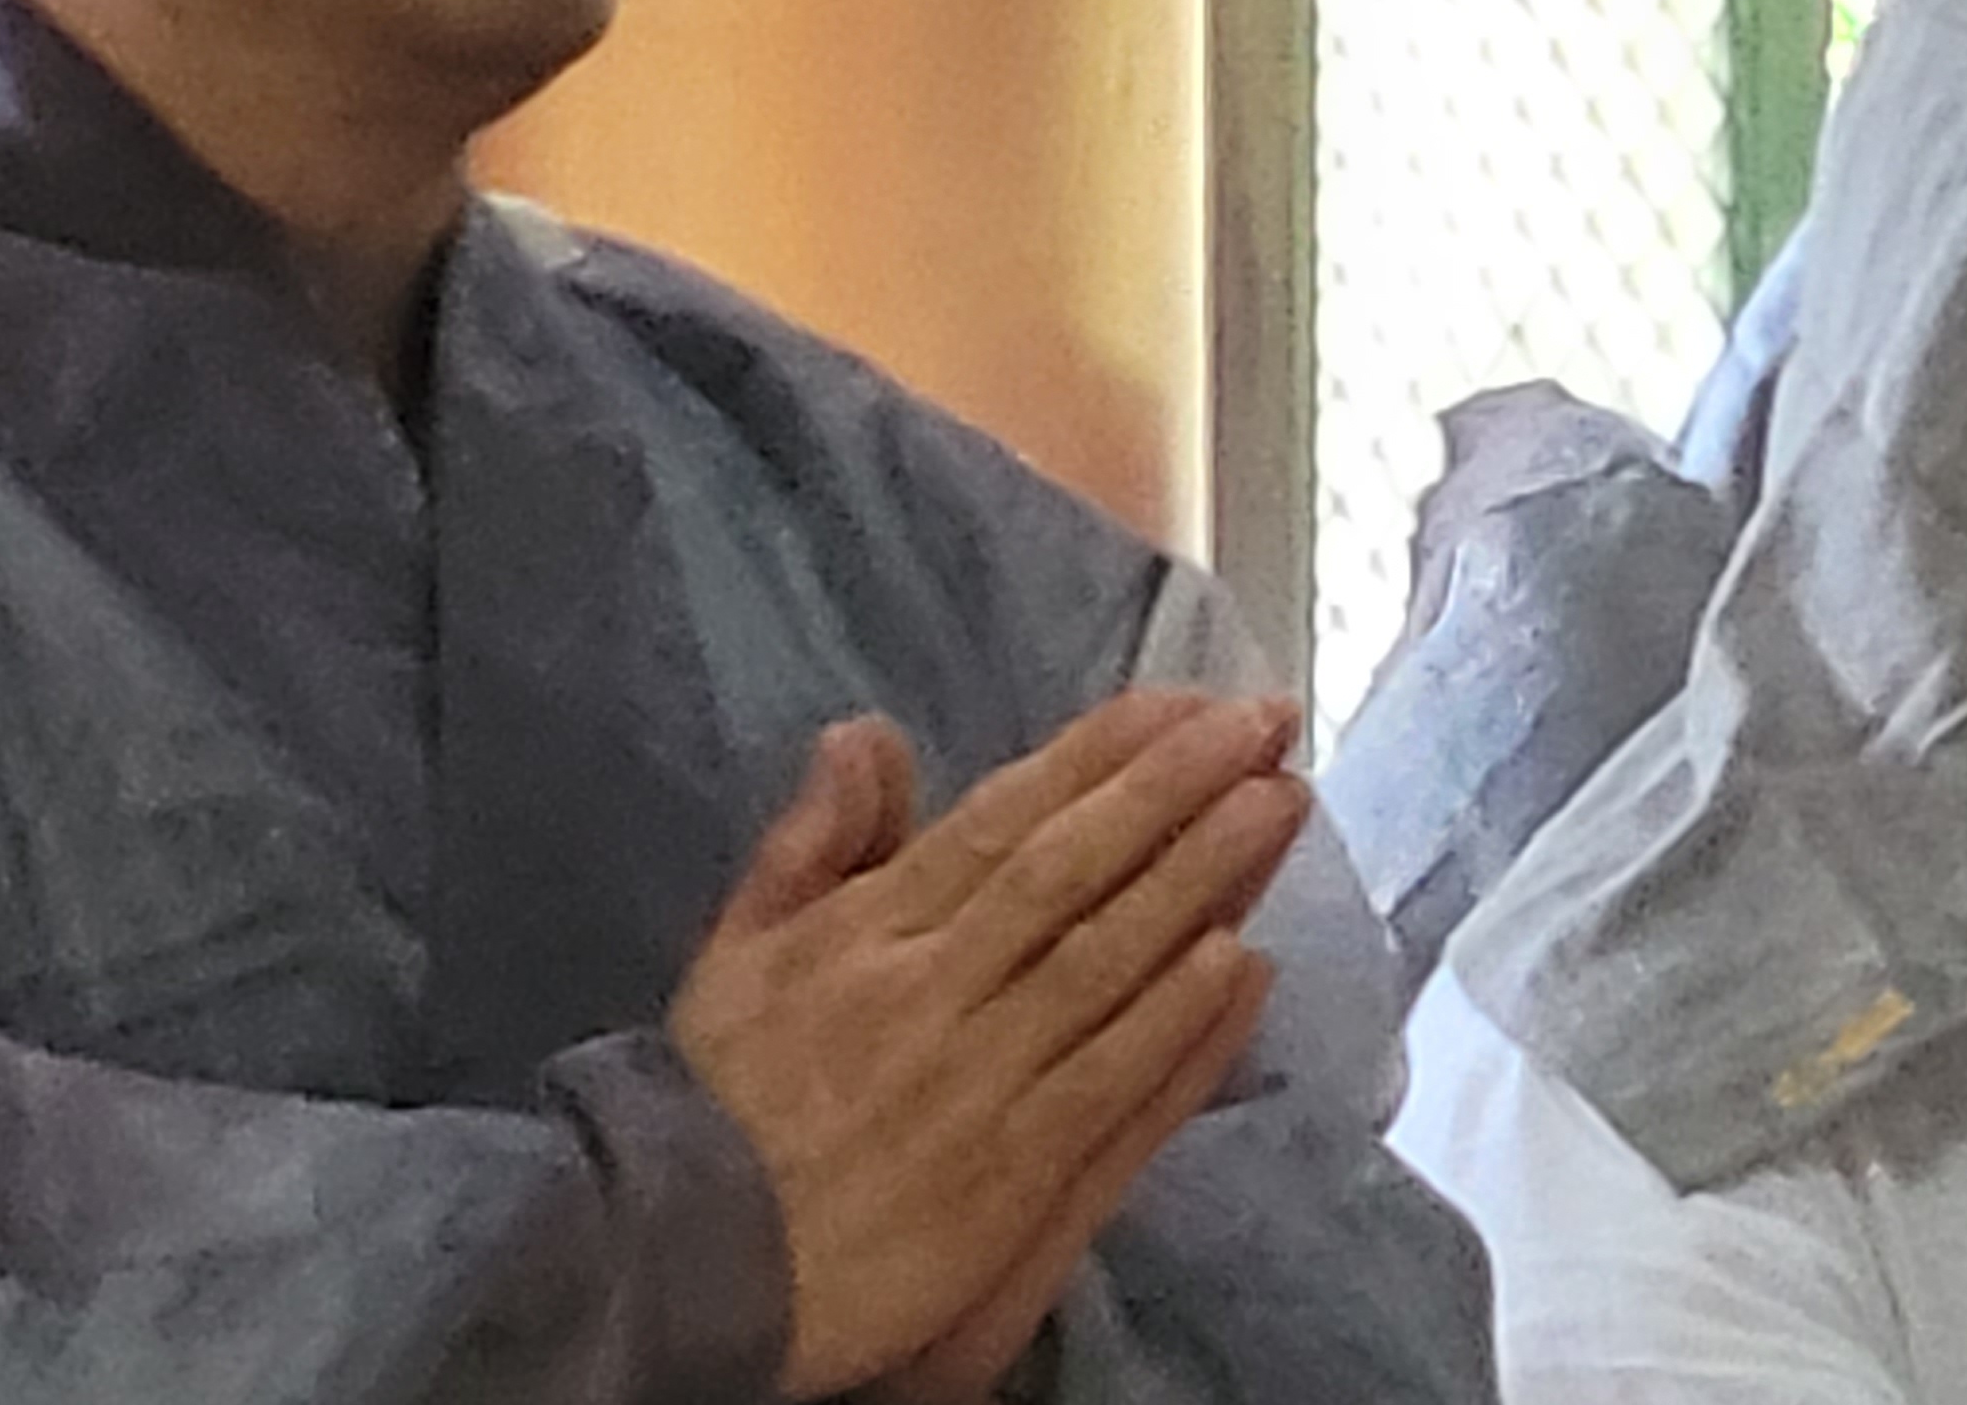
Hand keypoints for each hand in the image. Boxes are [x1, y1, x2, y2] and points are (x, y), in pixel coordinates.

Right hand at [673, 692, 1304, 1400]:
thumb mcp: (734, 951)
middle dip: (1174, 789)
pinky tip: (1242, 964)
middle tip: (1264, 725)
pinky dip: (1178, 1025)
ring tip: (1277, 808)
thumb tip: (866, 734)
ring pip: (1107, 963)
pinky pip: (1109, 1085)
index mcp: (865, 930)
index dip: (1100, 757)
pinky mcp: (1009, 1179)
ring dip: (1200, 880)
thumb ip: (809, 842)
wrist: (689, 1262)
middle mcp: (929, 989)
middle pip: (1072, 872)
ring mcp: (977, 1083)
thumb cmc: (717, 1102)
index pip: (1003, 820)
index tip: (1181, 705)